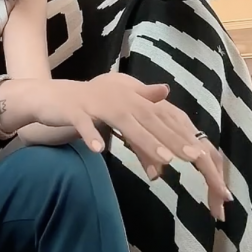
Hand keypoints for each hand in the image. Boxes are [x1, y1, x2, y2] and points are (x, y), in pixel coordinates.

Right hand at [31, 73, 229, 219]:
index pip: (158, 117)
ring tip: (164, 159)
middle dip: (170, 139)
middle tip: (193, 158)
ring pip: (122, 122)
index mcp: (129, 97)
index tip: (199, 153)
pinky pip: (83, 124)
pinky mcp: (73, 110)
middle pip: (148, 119)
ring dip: (143, 139)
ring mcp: (95, 103)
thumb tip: (167, 92)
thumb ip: (143, 104)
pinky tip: (99, 150)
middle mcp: (116, 97)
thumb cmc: (90, 101)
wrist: (53, 96)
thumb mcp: (119, 102)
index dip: (178, 134)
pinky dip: (91, 135)